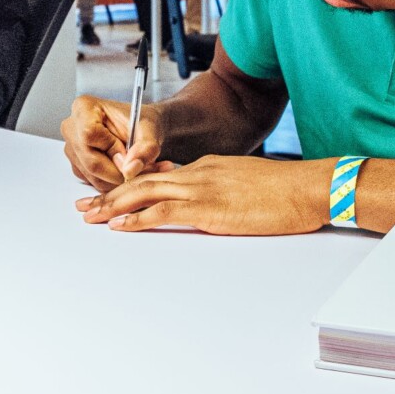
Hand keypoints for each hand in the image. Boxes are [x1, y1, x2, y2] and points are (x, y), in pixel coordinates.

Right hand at [60, 94, 167, 192]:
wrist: (140, 128)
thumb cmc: (141, 122)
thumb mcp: (151, 130)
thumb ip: (145, 148)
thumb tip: (130, 170)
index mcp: (84, 108)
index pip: (89, 134)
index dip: (112, 149)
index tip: (129, 152)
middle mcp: (72, 127)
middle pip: (89, 160)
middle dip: (116, 170)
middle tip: (135, 167)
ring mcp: (71, 147)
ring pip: (91, 175)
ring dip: (115, 179)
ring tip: (132, 168)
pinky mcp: (76, 164)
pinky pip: (91, 181)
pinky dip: (110, 182)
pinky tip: (122, 171)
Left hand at [76, 155, 332, 234]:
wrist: (309, 187)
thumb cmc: (287, 191)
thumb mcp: (247, 185)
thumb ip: (222, 191)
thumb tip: (208, 205)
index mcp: (207, 167)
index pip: (159, 176)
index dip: (131, 187)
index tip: (112, 197)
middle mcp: (198, 172)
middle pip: (143, 182)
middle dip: (110, 196)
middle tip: (85, 208)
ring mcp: (201, 188)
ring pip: (144, 194)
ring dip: (113, 207)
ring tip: (90, 217)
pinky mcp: (209, 208)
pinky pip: (163, 212)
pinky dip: (137, 219)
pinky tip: (120, 226)